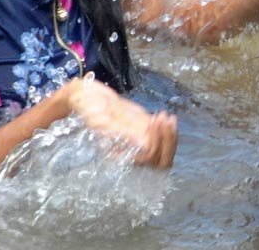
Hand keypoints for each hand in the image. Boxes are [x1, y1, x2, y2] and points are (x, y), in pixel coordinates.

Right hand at [62, 78, 177, 168]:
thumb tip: (145, 145)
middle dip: (168, 142)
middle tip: (165, 119)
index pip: (147, 159)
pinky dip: (168, 129)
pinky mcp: (144, 129)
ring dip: (170, 135)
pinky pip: (162, 138)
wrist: (88, 96)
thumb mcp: (102, 120)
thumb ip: (122, 133)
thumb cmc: (89, 108)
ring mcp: (140, 140)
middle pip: (161, 161)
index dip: (156, 143)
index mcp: (119, 154)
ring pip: (164, 150)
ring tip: (167, 116)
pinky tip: (165, 114)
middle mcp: (131, 151)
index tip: (153, 121)